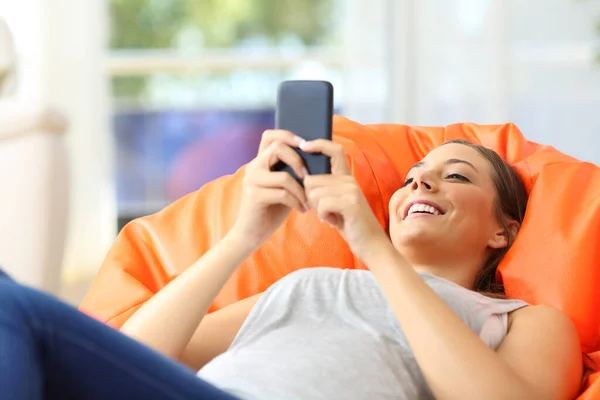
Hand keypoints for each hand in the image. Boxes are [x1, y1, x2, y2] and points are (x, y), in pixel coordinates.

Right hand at [229, 130, 309, 251]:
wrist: (252, 234)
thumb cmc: (272, 209)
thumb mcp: (284, 186)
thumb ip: (292, 171)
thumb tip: (316, 159)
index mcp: (260, 162)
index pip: (270, 135)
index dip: (288, 135)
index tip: (305, 144)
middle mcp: (253, 167)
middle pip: (278, 148)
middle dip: (299, 161)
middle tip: (308, 178)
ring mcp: (252, 181)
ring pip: (284, 176)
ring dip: (302, 191)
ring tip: (308, 202)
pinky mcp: (254, 196)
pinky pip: (283, 193)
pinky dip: (296, 202)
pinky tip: (301, 210)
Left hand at [302, 140, 388, 260]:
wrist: (370, 244)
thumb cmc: (349, 224)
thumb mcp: (336, 202)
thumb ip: (324, 188)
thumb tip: (304, 178)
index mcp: (346, 177)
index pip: (334, 150)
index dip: (318, 144)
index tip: (304, 145)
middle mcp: (349, 179)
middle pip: (311, 180)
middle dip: (311, 199)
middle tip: (326, 211)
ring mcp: (351, 189)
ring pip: (314, 193)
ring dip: (317, 209)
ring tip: (333, 217)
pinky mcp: (350, 202)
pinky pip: (322, 204)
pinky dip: (323, 216)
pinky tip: (334, 222)